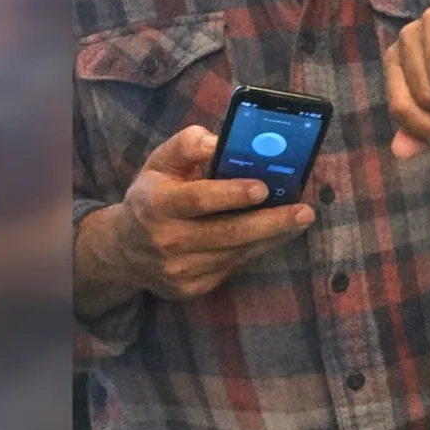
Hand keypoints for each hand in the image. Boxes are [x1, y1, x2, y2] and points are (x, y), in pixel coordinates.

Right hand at [80, 126, 315, 306]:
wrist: (124, 250)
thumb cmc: (152, 196)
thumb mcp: (160, 162)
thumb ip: (188, 145)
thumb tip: (221, 141)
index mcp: (156, 204)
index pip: (198, 200)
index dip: (232, 194)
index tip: (263, 187)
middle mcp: (165, 240)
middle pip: (227, 233)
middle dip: (271, 222)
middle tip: (304, 211)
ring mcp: (178, 269)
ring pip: (237, 253)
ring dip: (273, 236)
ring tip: (300, 219)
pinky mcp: (190, 288)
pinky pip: (233, 267)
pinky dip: (257, 249)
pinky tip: (274, 235)